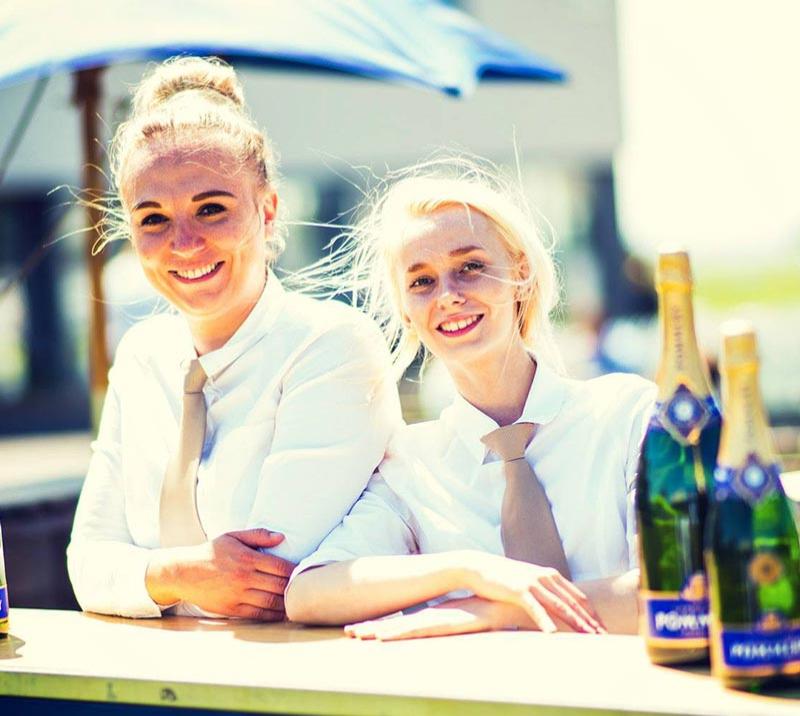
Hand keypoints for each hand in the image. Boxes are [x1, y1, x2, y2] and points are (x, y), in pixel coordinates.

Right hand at [146, 528, 295, 619]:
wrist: (184, 572)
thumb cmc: (211, 552)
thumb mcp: (233, 537)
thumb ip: (258, 535)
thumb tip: (281, 537)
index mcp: (247, 558)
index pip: (281, 567)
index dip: (296, 571)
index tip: (303, 572)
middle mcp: (244, 578)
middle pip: (279, 586)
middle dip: (293, 588)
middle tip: (304, 588)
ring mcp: (238, 595)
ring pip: (271, 603)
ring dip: (286, 604)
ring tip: (297, 602)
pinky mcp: (232, 609)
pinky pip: (258, 615)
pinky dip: (273, 615)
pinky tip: (281, 613)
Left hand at [345, 597, 532, 640]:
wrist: (514, 602)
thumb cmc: (496, 612)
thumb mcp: (476, 621)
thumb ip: (466, 623)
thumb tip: (461, 627)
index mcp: (437, 619)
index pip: (404, 625)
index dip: (382, 628)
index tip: (361, 632)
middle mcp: (434, 618)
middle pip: (396, 626)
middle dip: (371, 629)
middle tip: (347, 632)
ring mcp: (438, 619)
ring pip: (401, 628)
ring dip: (378, 632)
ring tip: (355, 634)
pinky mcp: (447, 622)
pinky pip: (419, 630)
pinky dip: (399, 632)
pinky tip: (382, 637)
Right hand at [459, 552, 605, 633]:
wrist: (479, 567)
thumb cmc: (504, 579)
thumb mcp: (529, 582)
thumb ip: (545, 591)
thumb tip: (559, 607)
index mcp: (551, 575)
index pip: (579, 597)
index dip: (593, 615)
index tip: (604, 631)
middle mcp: (546, 577)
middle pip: (574, 603)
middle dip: (590, 623)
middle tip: (604, 640)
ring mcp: (533, 582)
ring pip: (560, 606)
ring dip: (576, 624)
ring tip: (588, 639)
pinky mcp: (518, 590)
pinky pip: (536, 608)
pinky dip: (546, 622)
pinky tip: (553, 634)